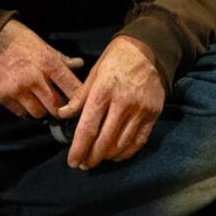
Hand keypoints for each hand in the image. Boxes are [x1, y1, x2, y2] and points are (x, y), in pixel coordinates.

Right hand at [0, 20, 85, 119]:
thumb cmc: (19, 40)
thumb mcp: (43, 45)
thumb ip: (61, 59)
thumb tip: (79, 64)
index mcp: (49, 63)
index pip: (73, 89)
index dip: (79, 101)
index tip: (80, 105)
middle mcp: (35, 78)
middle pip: (56, 107)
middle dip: (59, 109)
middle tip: (58, 105)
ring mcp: (18, 89)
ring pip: (38, 113)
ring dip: (41, 110)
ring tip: (38, 100)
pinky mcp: (3, 96)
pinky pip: (20, 113)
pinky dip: (24, 109)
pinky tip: (23, 99)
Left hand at [56, 35, 165, 168]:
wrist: (147, 50)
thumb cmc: (115, 61)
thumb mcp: (93, 74)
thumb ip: (79, 98)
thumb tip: (62, 115)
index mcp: (103, 91)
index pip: (88, 128)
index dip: (79, 148)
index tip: (72, 161)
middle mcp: (123, 103)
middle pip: (105, 140)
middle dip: (92, 157)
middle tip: (84, 165)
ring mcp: (140, 110)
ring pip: (122, 144)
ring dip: (107, 157)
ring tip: (97, 160)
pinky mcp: (153, 114)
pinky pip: (139, 141)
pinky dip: (127, 152)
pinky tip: (116, 155)